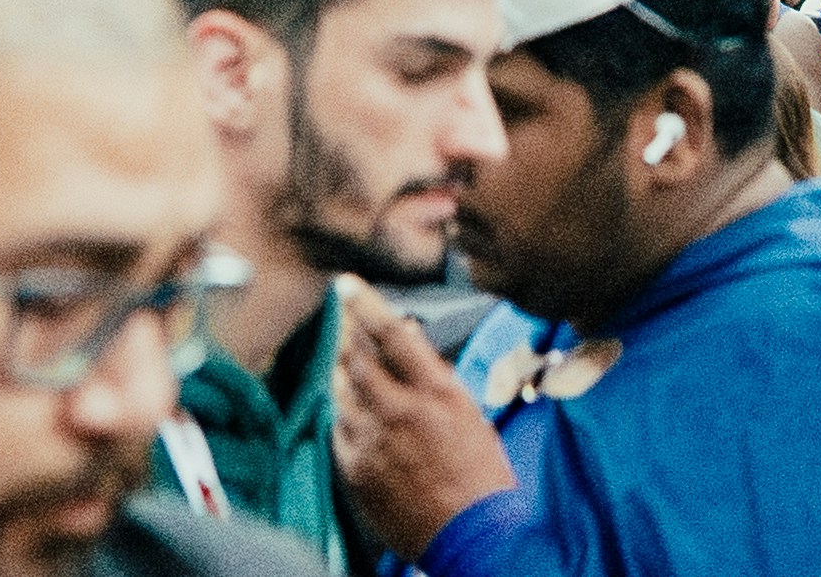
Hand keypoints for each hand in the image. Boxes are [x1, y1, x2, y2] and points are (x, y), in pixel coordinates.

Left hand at [336, 302, 517, 555]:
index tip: (346, 285)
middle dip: (347, 333)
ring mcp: (373, 442)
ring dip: (342, 370)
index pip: (392, 334)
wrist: (472, 535)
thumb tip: (409, 341)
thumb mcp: (469, 412)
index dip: (365, 304)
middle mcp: (399, 412)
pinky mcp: (357, 470)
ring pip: (343, 392)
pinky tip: (351, 408)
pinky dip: (344, 411)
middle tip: (343, 319)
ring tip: (344, 358)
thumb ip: (435, 376)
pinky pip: (340, 429)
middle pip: (358, 359)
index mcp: (436, 393)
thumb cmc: (480, 474)